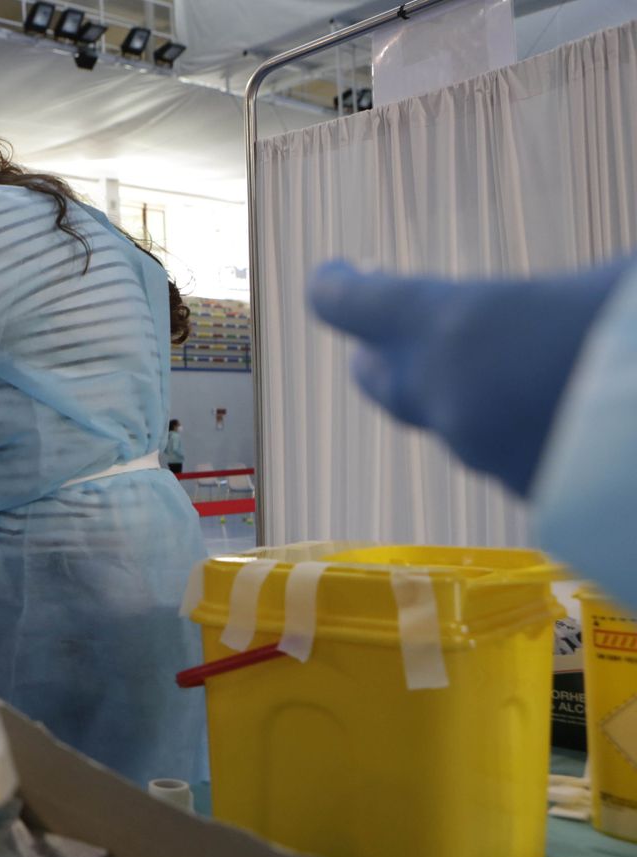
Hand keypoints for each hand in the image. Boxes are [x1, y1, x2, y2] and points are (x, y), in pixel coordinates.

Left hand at [308, 258, 630, 495]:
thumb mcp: (611, 286)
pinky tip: (561, 417)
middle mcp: (448, 397)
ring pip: (455, 422)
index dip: (336, 289)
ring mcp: (482, 454)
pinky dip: (520, 433)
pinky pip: (506, 455)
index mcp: (452, 324)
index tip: (328, 278)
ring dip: (467, 397)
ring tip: (508, 373)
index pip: (354, 305)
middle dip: (379, 357)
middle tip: (374, 346)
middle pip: (383, 379)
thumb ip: (558, 300)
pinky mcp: (527, 498)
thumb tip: (560, 311)